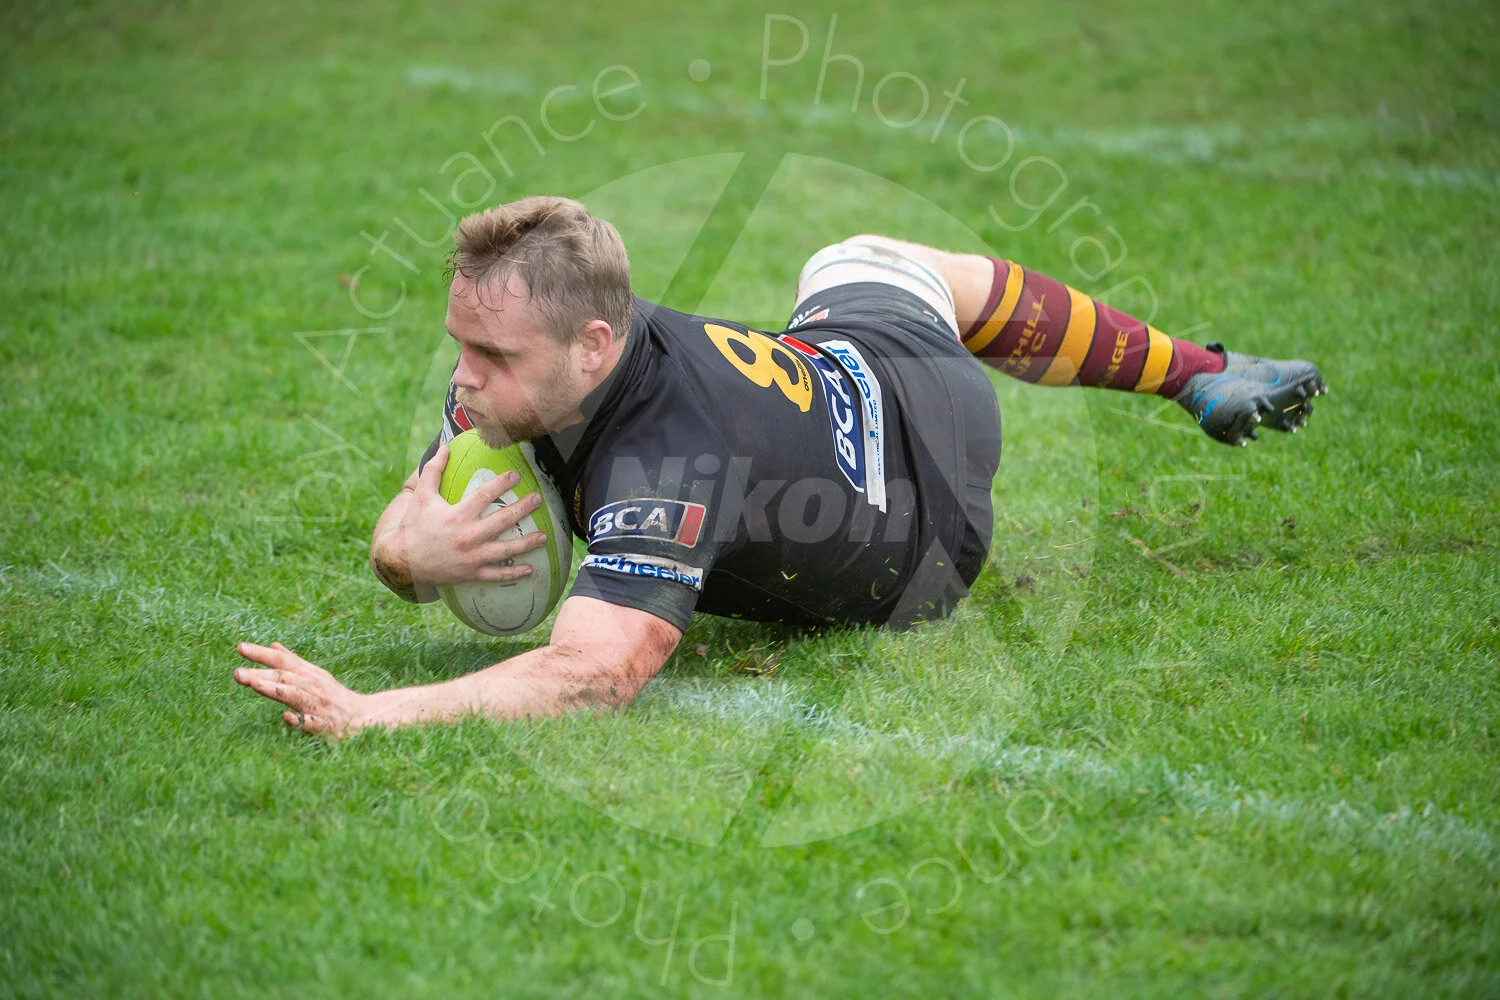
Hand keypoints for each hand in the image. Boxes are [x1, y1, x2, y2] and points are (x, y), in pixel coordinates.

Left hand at [233, 641, 368, 737]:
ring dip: (275, 690)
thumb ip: (293, 661)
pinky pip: (311, 723)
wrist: (364, 717)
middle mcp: (312, 686)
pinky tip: (286, 718)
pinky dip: (299, 720)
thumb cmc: (334, 696)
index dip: (261, 654)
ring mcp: (318, 705)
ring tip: (255, 685)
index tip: (240, 648)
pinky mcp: (324, 725)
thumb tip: (272, 645)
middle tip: (237, 674)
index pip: (283, 660)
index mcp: (308, 674)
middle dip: (261, 674)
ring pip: (295, 696)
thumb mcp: (315, 675)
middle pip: (284, 677)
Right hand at [385, 442, 551, 587]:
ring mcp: (471, 557)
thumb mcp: (421, 496)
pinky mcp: (471, 574)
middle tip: (538, 499)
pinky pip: (497, 575)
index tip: (516, 475)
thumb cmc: (414, 525)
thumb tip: (445, 447)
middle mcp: (467, 536)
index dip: (502, 483)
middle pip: (502, 521)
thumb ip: (433, 470)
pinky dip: (514, 573)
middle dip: (523, 509)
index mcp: (456, 515)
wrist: (403, 560)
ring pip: (505, 550)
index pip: (484, 496)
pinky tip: (530, 568)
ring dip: (527, 543)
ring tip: (544, 536)